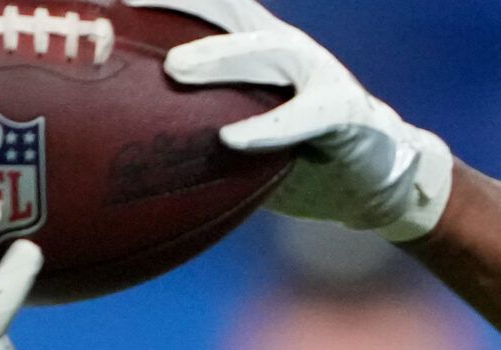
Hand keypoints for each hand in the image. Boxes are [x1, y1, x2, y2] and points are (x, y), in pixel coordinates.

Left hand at [127, 0, 452, 241]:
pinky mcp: (345, 113)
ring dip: (219, 57)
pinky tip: (232, 139)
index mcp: (255, 46)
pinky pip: (305, 117)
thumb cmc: (298, 158)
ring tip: (174, 68)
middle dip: (177, 2)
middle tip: (124, 7)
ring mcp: (318, 74)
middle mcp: (284, 47)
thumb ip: (198, 130)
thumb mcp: (242, 137)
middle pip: (227, 12)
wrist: (378, 180)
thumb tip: (122, 148)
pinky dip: (268, 128)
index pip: (202, 8)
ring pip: (267, 53)